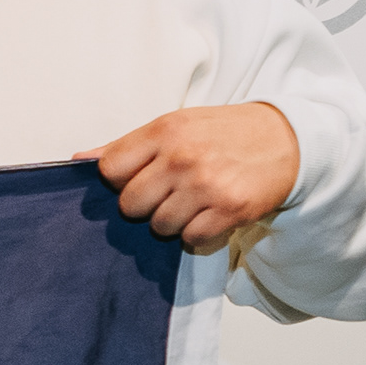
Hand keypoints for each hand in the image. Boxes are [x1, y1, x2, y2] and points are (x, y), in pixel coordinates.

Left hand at [89, 103, 298, 251]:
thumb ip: (127, 145)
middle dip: (144, 205)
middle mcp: (182, 157)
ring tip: (193, 201)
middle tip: (167, 193)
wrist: (286, 139)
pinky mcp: (229, 210)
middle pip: (130, 205)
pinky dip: (198, 232)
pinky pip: (191, 238)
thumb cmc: (222, 133)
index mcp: (164, 130)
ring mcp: (206, 185)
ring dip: (172, 221)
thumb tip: (79, 160)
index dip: (119, 181)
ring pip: (159, 226)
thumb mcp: (175, 125)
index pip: (110, 170)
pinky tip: (211, 211)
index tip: (138, 178)